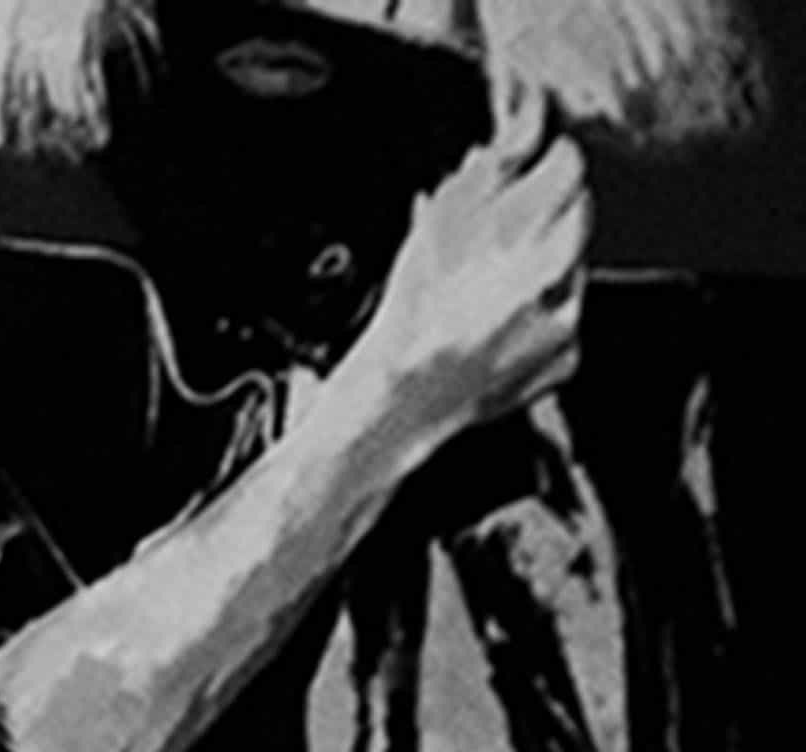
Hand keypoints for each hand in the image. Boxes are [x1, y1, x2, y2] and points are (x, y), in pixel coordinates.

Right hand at [334, 83, 590, 464]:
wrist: (396, 404)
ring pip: (572, 269)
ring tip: (489, 293)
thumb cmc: (405, 325)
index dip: (546, 157)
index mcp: (518, 227)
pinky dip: (539, 321)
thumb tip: (522, 124)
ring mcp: (564, 318)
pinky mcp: (566, 357)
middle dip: (545, 216)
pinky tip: (500, 329)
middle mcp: (552, 270)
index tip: (532, 163)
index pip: (566, 163)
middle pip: (576, 214)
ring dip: (542, 270)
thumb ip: (489, 166)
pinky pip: (565, 321)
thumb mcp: (435, 226)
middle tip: (501, 236)